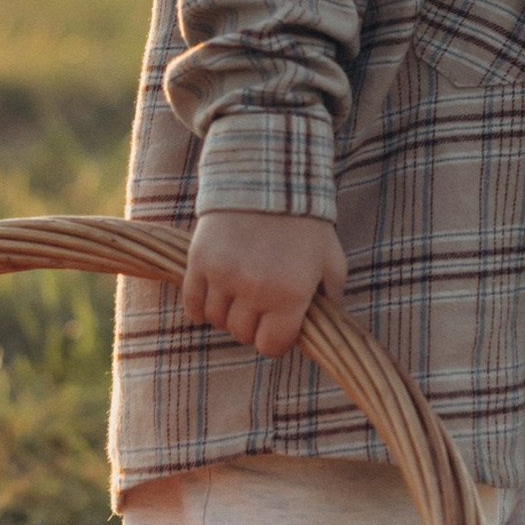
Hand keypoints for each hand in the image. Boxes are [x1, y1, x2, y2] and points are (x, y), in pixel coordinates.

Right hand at [180, 210, 348, 359]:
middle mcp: (255, 290)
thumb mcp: (332, 261)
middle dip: (252, 324)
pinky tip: (214, 295)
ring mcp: (224, 275)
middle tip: (259, 305)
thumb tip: (319, 326)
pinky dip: (200, 306)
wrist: (270, 177)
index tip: (276, 329)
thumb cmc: (306, 223)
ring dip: (227, 313)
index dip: (274, 341)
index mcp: (290, 295)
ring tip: (238, 294)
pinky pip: (192, 304)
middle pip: (242, 333)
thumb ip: (330, 298)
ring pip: (217, 320)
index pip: (271, 346)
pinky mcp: (200, 260)